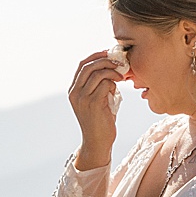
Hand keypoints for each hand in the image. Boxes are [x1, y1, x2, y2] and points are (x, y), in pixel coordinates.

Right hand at [69, 49, 126, 171]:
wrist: (98, 142)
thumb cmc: (100, 121)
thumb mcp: (96, 100)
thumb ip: (99, 85)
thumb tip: (111, 68)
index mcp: (73, 90)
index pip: (82, 65)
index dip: (96, 56)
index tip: (109, 53)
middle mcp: (75, 93)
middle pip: (88, 65)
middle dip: (105, 60)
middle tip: (119, 62)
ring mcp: (83, 98)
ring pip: (98, 73)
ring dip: (112, 71)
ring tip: (121, 76)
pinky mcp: (93, 104)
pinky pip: (105, 84)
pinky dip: (113, 83)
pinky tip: (117, 90)